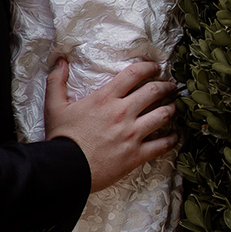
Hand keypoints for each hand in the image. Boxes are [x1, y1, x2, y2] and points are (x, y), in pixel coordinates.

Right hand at [44, 59, 176, 193]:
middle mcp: (122, 113)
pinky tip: (175, 136)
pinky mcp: (136, 155)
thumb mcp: (55, 106)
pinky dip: (172, 140)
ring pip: (162, 116)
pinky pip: (161, 145)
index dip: (148, 67)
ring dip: (172, 109)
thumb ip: (57, 81)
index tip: (155, 67)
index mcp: (105, 98)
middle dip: (166, 87)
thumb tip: (61, 61)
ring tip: (175, 108)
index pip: (133, 74)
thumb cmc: (62, 137)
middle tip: (171, 86)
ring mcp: (132, 134)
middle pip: (153, 92)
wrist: (67, 169)